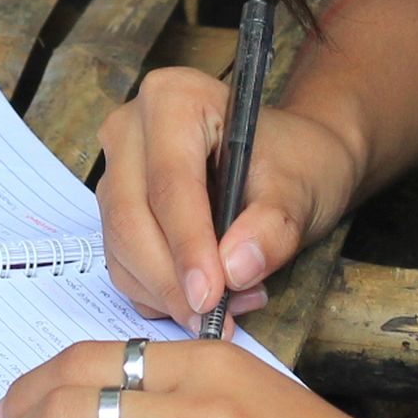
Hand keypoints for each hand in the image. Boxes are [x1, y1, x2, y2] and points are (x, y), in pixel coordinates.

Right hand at [96, 67, 362, 325]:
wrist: (294, 164)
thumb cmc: (297, 162)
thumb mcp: (301, 189)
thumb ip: (272, 227)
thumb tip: (235, 269)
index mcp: (174, 99)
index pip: (170, 182)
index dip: (187, 245)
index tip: (210, 296)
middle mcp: (131, 129)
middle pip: (131, 217)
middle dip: (172, 280)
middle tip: (216, 319)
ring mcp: (117, 172)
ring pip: (121, 249)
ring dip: (168, 293)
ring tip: (230, 306)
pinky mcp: (116, 212)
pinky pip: (123, 266)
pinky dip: (161, 295)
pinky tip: (209, 298)